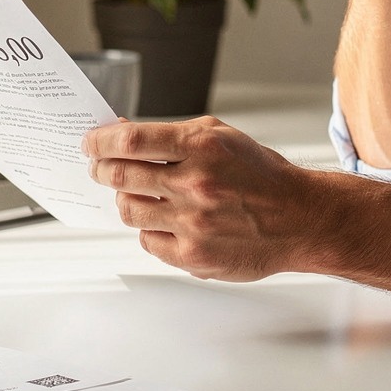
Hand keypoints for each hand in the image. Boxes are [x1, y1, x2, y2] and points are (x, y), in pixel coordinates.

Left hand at [82, 118, 332, 280]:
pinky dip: (150, 228)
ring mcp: (193, 224)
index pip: (131, 142)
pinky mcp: (193, 256)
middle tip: (99, 167)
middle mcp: (195, 186)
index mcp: (202, 149)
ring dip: (126, 199)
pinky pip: (147, 241)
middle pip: (120, 177)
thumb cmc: (261, 176)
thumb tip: (123, 134)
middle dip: (101, 169)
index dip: (100, 141)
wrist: (299, 218)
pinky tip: (164, 219)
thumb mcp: (222, 138)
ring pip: (129, 210)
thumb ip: (173, 136)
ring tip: (138, 194)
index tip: (90, 143)